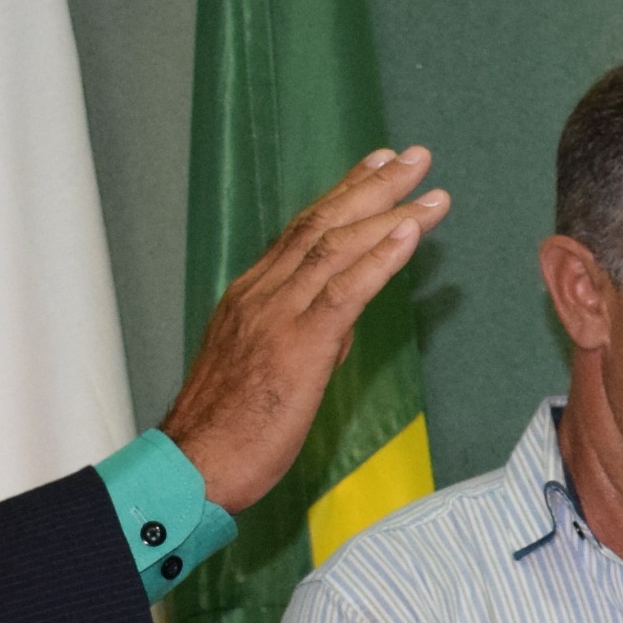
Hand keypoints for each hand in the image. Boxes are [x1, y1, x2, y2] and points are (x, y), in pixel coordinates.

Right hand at [162, 148, 452, 512]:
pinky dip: (379, 257)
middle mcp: (261, 293)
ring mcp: (276, 315)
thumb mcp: (268, 370)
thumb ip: (308, 336)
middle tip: (415, 156)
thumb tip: (343, 320)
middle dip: (372, 185)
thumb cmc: (229, 431)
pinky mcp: (296, 346)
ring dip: (388, 212)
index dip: (343, 193)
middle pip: (322, 223)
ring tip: (430, 190)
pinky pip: (344, 291)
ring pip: (335, 246)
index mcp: (251, 295)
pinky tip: (408, 233)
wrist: (193, 466)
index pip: (302, 230)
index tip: (377, 165)